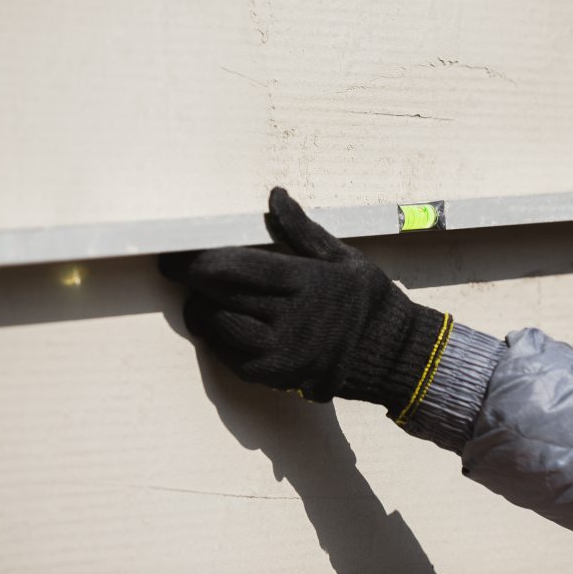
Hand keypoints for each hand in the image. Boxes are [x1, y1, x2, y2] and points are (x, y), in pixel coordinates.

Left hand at [160, 188, 450, 419]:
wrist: (393, 355)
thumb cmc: (368, 300)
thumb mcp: (343, 257)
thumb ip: (302, 230)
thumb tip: (275, 197)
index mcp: (307, 282)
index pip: (237, 267)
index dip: (200, 259)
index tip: (179, 252)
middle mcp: (291, 319)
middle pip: (220, 295)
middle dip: (193, 280)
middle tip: (179, 269)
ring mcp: (282, 352)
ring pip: (219, 327)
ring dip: (203, 309)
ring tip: (202, 297)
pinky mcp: (277, 376)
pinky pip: (230, 356)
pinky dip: (219, 337)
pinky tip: (222, 323)